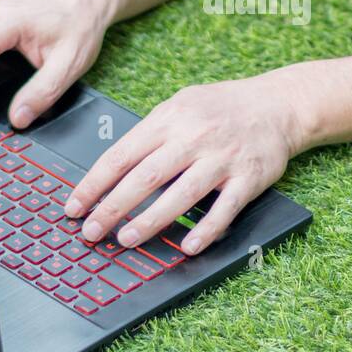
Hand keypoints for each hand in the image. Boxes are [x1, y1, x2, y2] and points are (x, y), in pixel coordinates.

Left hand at [65, 74, 305, 255]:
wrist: (277, 105)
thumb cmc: (221, 108)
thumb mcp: (181, 106)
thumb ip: (151, 134)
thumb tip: (112, 170)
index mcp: (170, 118)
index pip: (122, 155)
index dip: (94, 184)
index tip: (74, 207)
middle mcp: (194, 137)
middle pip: (146, 177)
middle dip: (113, 207)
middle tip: (91, 232)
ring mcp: (222, 158)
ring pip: (181, 194)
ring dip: (151, 220)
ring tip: (126, 240)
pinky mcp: (248, 177)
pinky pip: (225, 208)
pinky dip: (206, 229)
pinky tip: (187, 247)